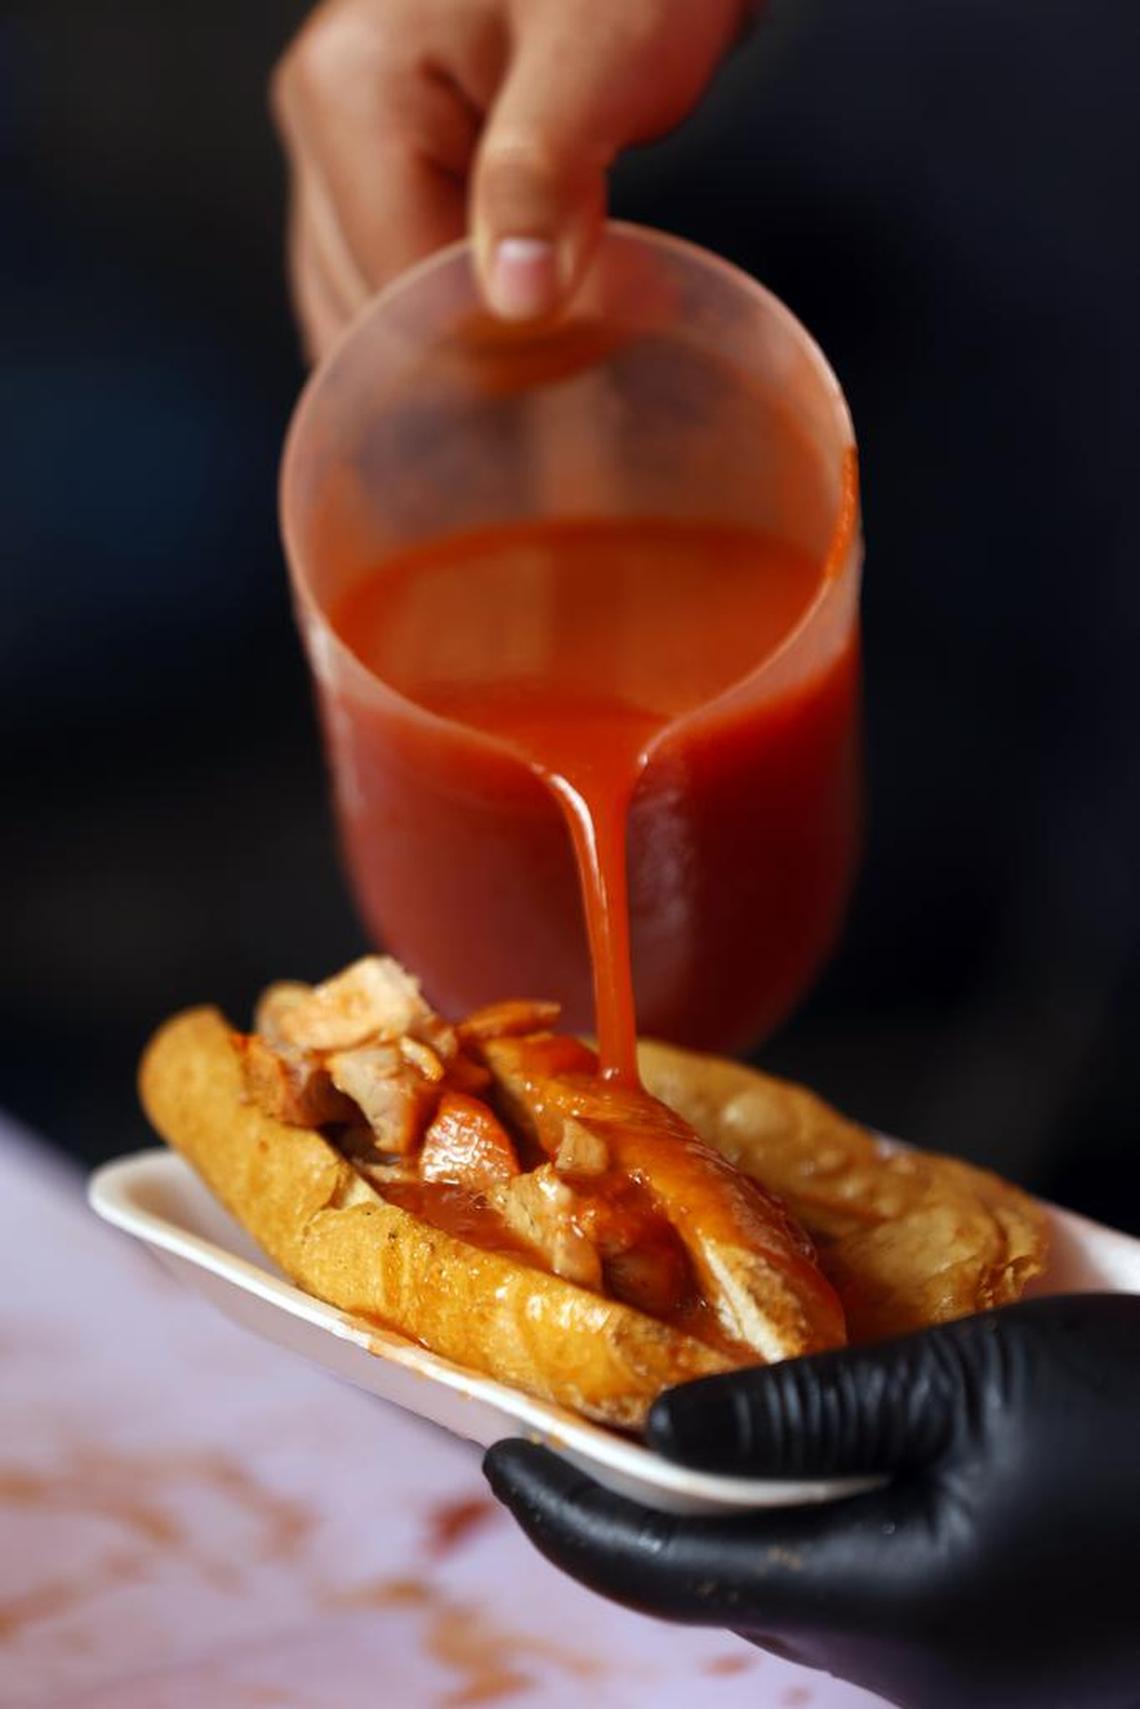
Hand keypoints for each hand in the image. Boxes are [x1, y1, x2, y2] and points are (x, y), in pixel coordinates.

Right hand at [271, 0, 749, 356]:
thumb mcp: (598, 57)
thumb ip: (544, 178)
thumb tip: (511, 305)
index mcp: (351, 98)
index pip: (400, 294)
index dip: (492, 356)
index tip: (586, 363)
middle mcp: (319, 125)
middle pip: (368, 316)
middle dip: (468, 363)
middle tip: (575, 371)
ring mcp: (336, 149)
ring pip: (363, 314)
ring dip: (448, 358)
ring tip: (545, 363)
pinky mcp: (373, 168)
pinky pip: (382, 286)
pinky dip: (437, 330)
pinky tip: (500, 347)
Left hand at [485, 1295, 1139, 1708]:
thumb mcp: (978, 1382)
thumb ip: (812, 1411)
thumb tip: (667, 1424)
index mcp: (892, 1608)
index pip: (672, 1571)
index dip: (568, 1512)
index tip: (496, 1448)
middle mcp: (913, 1674)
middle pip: (726, 1587)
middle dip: (638, 1510)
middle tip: (578, 1413)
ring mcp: (961, 1683)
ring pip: (793, 1594)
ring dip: (726, 1514)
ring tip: (675, 1420)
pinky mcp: (997, 1662)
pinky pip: (862, 1597)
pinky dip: (806, 1525)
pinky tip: (803, 1454)